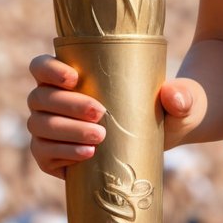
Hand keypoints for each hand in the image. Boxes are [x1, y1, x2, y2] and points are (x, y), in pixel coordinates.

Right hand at [27, 55, 206, 177]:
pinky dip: (60, 154)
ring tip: (99, 137)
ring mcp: (51, 129)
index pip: (41, 67)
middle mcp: (53, 100)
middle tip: (101, 113)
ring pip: (39, 126)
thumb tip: (173, 96)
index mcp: (70, 76)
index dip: (49, 69)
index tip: (75, 78)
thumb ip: (182, 95)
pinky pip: (44, 154)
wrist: (165, 135)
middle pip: (40, 98)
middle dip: (67, 105)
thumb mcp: (180, 100)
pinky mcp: (55, 156)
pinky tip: (86, 155)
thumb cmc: (166, 106)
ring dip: (65, 131)